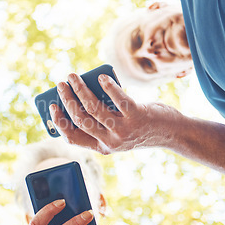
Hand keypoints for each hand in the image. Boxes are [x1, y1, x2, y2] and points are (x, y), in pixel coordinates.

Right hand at [49, 73, 178, 154]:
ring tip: (74, 77)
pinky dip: (108, 86)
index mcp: (102, 147)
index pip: (72, 137)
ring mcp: (123, 130)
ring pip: (93, 108)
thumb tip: (80, 94)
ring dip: (80, 89)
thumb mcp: (117, 130)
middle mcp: (110, 141)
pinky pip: (118, 99)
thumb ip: (100, 119)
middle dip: (66, 100)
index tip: (52, 106)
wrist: (173, 133)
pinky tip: (102, 77)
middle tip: (61, 84)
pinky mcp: (137, 116)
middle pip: (79, 119)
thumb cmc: (141, 128)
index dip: (58, 121)